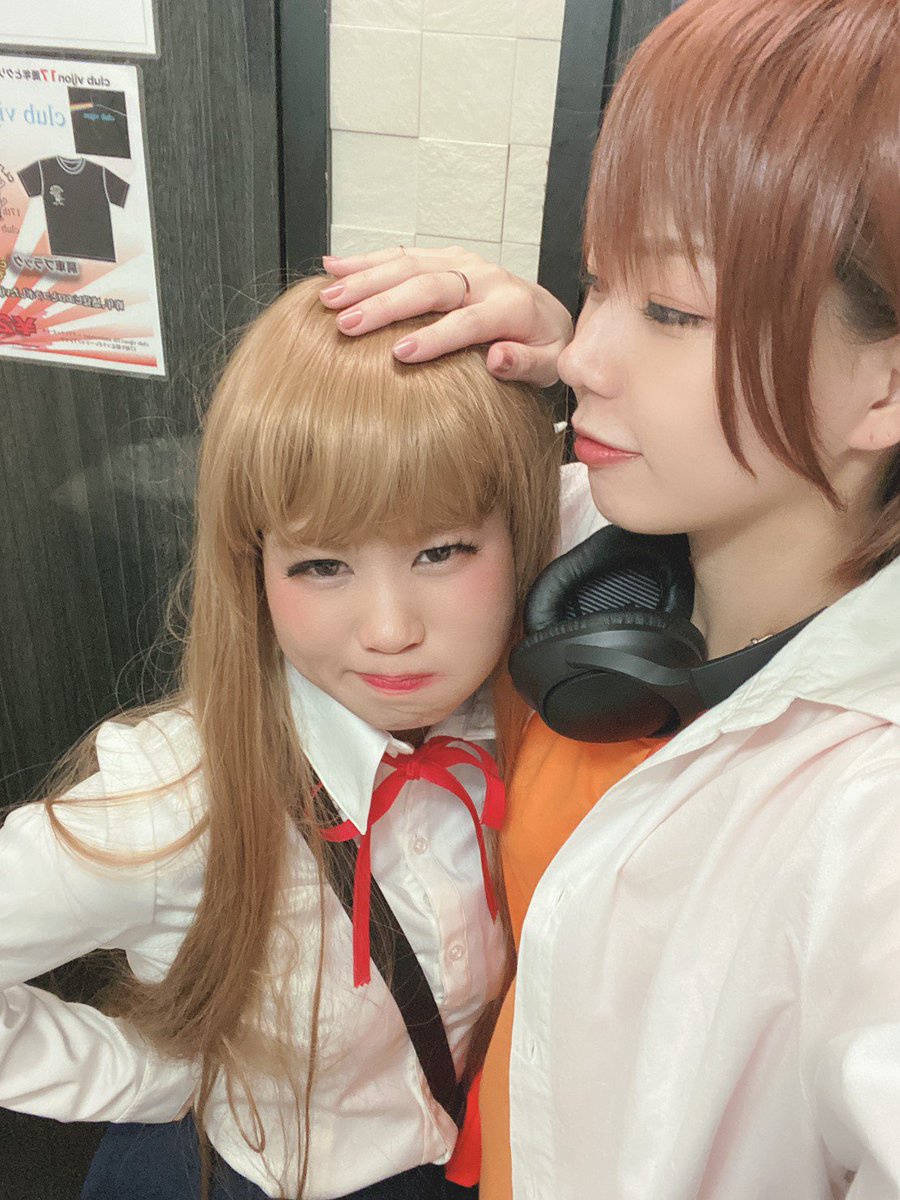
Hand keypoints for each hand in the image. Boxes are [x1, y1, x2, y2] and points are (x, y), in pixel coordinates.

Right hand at [319, 246, 573, 387]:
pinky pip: (402, 256)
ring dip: (366, 280)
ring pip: (409, 265)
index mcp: (511, 306)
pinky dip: (366, 261)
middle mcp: (484, 278)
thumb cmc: (546, 348)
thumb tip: (497, 359)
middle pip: (429, 286)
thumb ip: (526, 364)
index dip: (435, 337)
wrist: (551, 315)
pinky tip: (333, 267)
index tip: (400, 354)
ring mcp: (462, 263)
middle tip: (346, 324)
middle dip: (385, 305)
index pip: (469, 321)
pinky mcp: (445, 258)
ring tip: (329, 298)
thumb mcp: (551, 364)